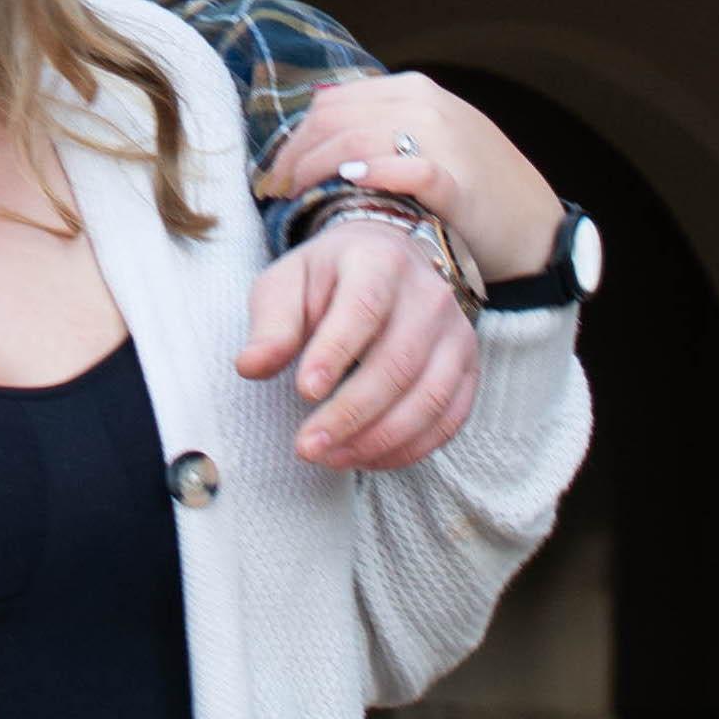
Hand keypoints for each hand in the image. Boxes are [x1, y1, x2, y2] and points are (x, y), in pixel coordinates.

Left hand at [236, 80, 555, 473]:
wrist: (391, 260)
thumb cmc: (329, 279)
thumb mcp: (289, 284)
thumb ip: (271, 324)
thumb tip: (250, 367)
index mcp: (379, 261)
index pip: (363, 310)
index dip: (336, 353)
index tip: (304, 392)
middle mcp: (429, 295)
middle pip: (397, 363)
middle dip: (350, 414)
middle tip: (306, 447)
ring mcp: (456, 333)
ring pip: (429, 397)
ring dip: (379, 439)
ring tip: (331, 458)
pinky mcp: (467, 367)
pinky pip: (450, 417)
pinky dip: (410, 447)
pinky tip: (368, 458)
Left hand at [251, 75, 560, 288]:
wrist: (536, 230)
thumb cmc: (475, 189)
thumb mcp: (431, 138)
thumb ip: (382, 123)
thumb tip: (321, 110)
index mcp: (414, 91)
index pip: (332, 104)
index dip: (294, 140)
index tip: (276, 175)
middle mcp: (426, 106)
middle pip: (334, 121)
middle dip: (294, 157)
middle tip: (275, 192)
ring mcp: (445, 141)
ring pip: (357, 140)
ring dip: (316, 169)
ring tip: (295, 199)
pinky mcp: (459, 182)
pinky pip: (409, 169)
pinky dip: (374, 173)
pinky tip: (349, 186)